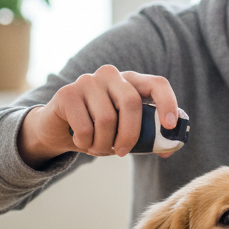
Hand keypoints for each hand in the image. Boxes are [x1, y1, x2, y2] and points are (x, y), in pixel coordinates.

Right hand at [18, 66, 180, 165]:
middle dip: (130, 135)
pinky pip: (85, 127)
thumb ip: (147, 137)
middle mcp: (110, 75)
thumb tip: (170, 148)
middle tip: (123, 152)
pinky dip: (85, 143)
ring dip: (103, 144)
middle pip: (130, 103)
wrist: (58, 130)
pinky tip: (81, 141)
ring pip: (107, 119)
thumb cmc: (98, 131)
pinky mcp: (67, 93)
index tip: (169, 125)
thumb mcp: (125, 134)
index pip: (156, 84)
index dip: (167, 102)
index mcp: (130, 82)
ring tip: (97, 148)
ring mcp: (87, 80)